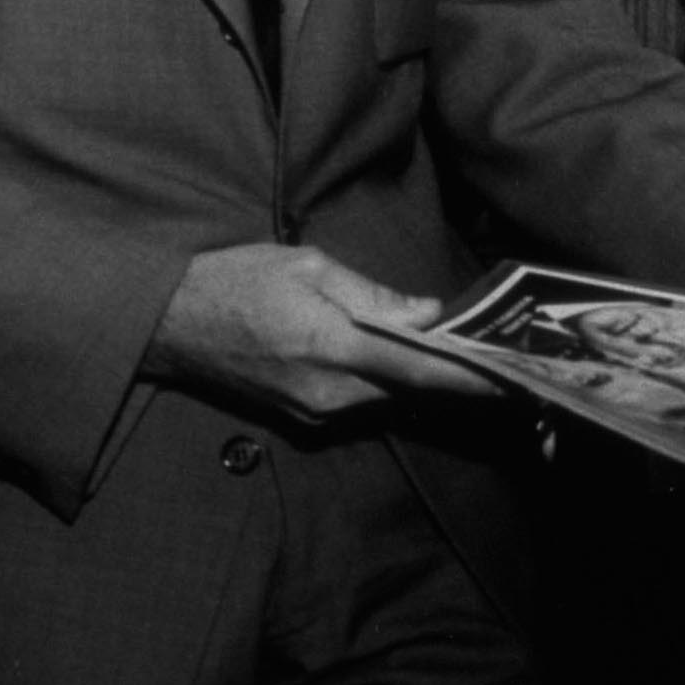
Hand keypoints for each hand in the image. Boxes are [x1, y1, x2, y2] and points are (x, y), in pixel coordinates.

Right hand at [144, 242, 500, 421]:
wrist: (168, 326)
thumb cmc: (236, 281)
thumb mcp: (308, 266)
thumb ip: (374, 295)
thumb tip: (429, 313)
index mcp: (334, 348)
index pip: (422, 372)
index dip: (474, 379)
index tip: (516, 380)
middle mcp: (330, 394)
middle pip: (412, 391)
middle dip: (457, 378)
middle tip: (503, 359)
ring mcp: (315, 413)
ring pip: (389, 398)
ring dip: (423, 380)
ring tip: (464, 356)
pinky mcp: (304, 418)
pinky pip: (362, 402)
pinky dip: (389, 383)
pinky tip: (406, 362)